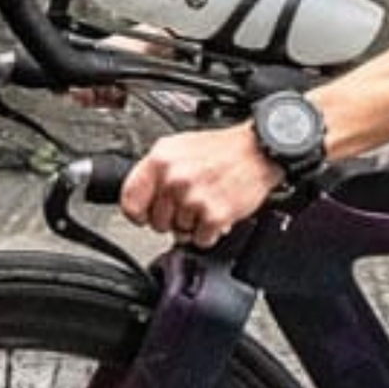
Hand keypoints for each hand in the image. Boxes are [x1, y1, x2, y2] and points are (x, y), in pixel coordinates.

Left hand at [119, 123, 278, 247]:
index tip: (145, 215)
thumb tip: (140, 197)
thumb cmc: (221, 149)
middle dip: (172, 218)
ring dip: (193, 224)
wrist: (258, 150)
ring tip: (206, 202)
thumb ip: (155, 171)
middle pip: (156, 222)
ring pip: (179, 233)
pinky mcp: (214, 215)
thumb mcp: (177, 147)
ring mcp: (193, 198)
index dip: (139, 213)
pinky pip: (201, 240)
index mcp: (160, 160)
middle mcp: (174, 179)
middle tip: (188, 203)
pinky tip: (217, 212)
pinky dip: (210, 232)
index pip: (130, 202)